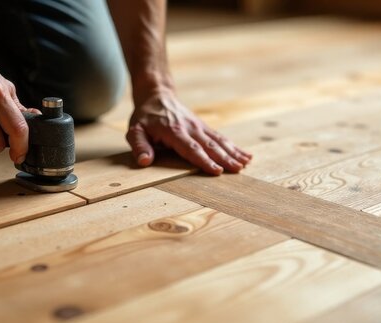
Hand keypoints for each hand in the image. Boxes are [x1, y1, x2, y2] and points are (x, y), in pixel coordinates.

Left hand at [126, 90, 251, 174]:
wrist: (157, 95)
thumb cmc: (145, 117)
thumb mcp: (135, 130)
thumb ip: (139, 145)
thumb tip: (144, 161)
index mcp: (173, 132)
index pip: (191, 149)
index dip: (204, 160)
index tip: (217, 170)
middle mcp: (190, 129)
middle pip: (209, 145)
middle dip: (225, 158)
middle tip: (238, 169)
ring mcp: (199, 127)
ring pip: (218, 141)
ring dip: (233, 152)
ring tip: (246, 163)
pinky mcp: (204, 127)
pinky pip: (220, 137)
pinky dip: (233, 146)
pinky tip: (245, 155)